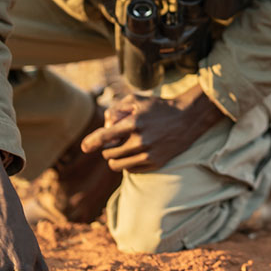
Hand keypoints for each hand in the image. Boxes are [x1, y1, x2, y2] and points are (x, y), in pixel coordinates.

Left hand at [80, 87, 227, 172]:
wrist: (187, 118)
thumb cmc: (158, 107)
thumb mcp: (136, 100)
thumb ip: (116, 109)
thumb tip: (105, 125)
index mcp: (134, 123)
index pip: (106, 136)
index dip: (91, 142)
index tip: (83, 147)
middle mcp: (141, 140)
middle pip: (109, 153)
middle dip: (107, 148)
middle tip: (115, 140)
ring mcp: (149, 154)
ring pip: (117, 165)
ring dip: (114, 158)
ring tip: (122, 148)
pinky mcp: (156, 163)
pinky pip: (130, 170)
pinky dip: (127, 164)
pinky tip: (134, 153)